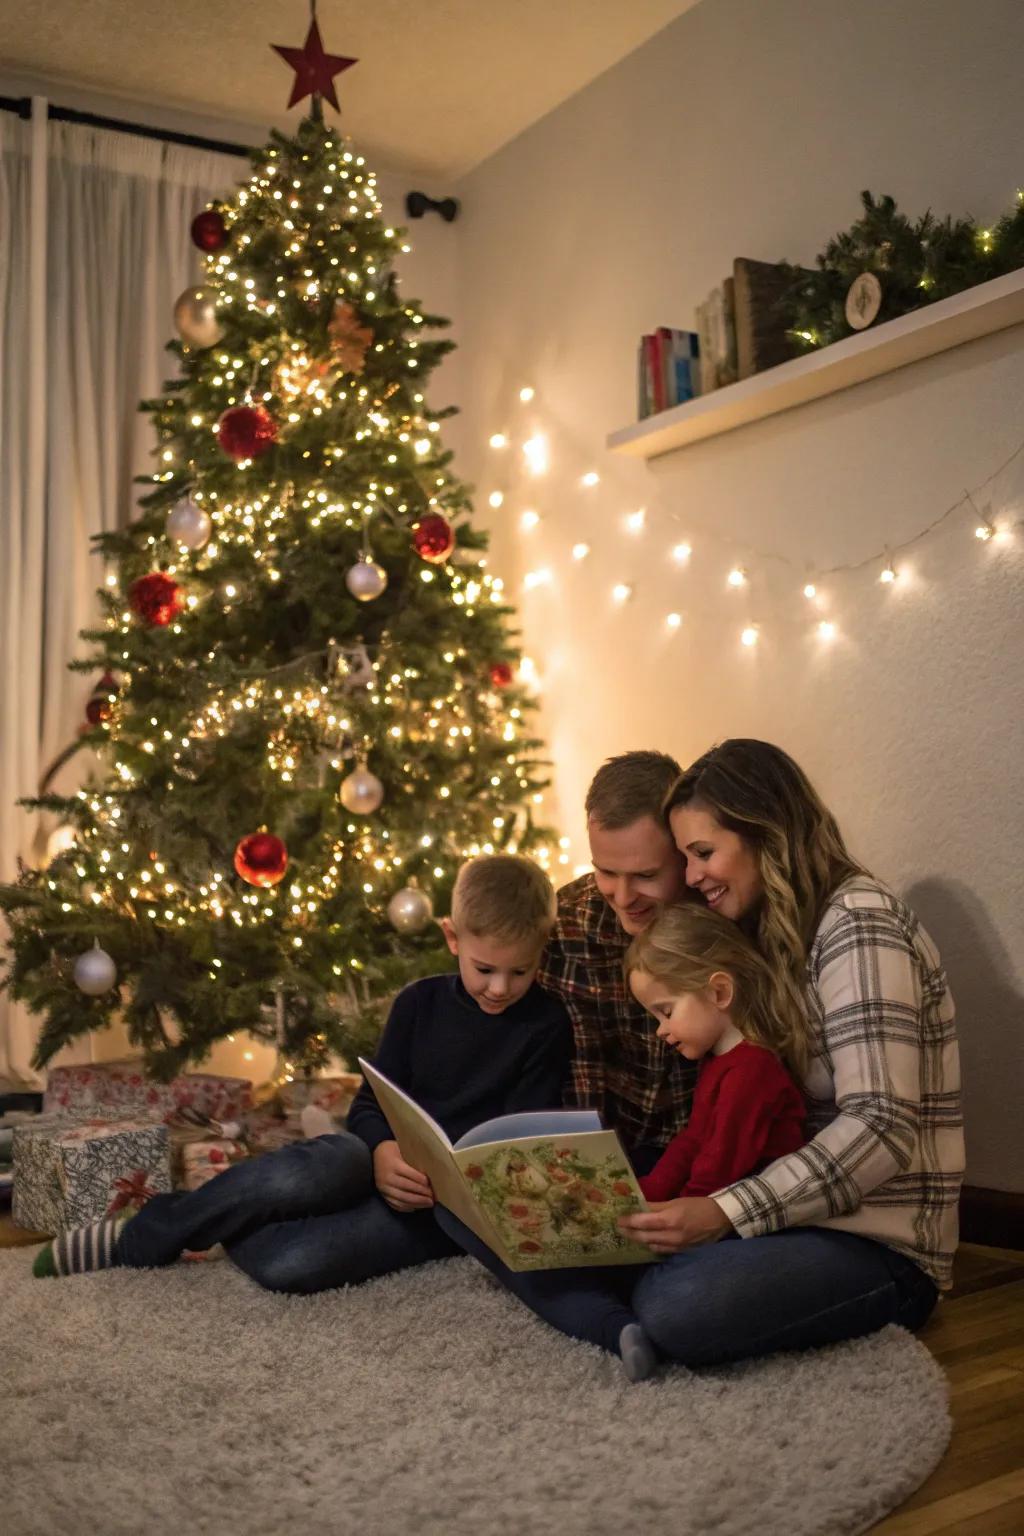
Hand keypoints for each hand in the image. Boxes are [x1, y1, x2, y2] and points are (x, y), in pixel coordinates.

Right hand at [373, 1140, 434, 1211]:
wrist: (375, 1155)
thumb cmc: (393, 1151)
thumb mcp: (403, 1150)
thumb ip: (414, 1159)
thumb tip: (432, 1169)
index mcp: (393, 1165)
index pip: (410, 1175)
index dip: (422, 1181)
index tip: (431, 1185)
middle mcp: (387, 1178)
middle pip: (407, 1189)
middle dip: (422, 1195)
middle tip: (433, 1198)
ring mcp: (384, 1188)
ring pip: (402, 1199)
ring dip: (417, 1203)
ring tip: (428, 1204)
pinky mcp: (382, 1195)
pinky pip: (395, 1205)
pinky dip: (406, 1208)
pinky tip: (416, 1207)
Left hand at [619, 1197, 733, 1253]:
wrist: (721, 1219)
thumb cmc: (698, 1205)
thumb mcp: (676, 1201)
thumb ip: (656, 1206)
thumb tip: (639, 1206)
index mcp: (671, 1219)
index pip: (643, 1222)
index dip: (629, 1222)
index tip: (618, 1219)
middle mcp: (672, 1235)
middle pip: (644, 1236)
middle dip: (630, 1232)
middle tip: (619, 1228)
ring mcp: (677, 1246)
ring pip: (651, 1245)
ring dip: (639, 1240)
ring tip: (629, 1234)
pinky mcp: (682, 1252)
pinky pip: (662, 1251)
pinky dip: (652, 1245)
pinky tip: (646, 1241)